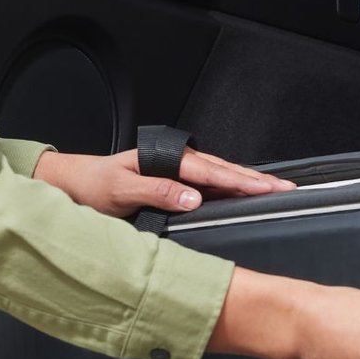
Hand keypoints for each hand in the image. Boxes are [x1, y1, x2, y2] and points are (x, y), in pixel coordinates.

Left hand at [34, 147, 293, 219]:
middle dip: (257, 180)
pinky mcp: (173, 185)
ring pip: (220, 178)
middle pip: (224, 172)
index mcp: (166, 161)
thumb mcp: (119, 191)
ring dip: (247, 184)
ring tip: (276, 191)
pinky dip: (230, 191)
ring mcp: (176, 174)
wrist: (72, 185)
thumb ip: (157, 192)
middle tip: (287, 189)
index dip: (243, 181)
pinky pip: (209, 186)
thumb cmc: (92, 186)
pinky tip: (244, 197)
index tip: (268, 188)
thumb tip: (194, 198)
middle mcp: (175, 164)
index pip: (213, 172)